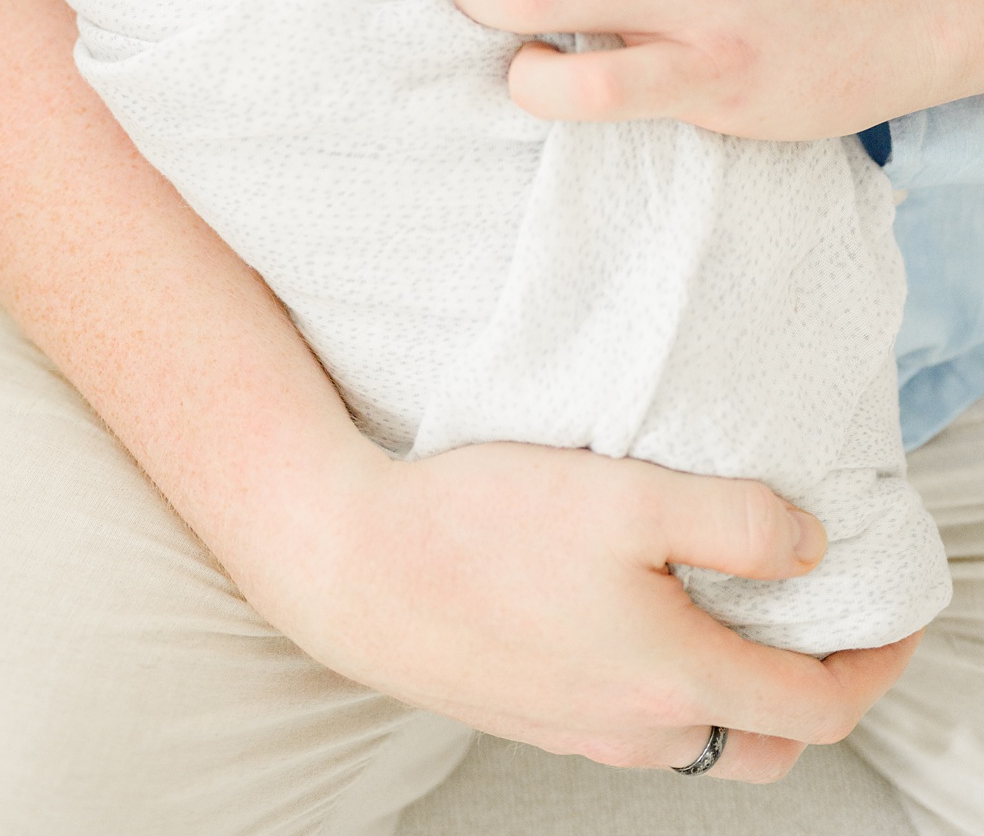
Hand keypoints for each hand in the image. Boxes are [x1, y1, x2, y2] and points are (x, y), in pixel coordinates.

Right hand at [239, 437, 917, 782]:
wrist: (341, 565)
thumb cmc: (473, 525)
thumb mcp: (623, 493)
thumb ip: (737, 521)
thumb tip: (810, 550)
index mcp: (678, 680)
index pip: (824, 703)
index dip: (879, 660)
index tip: (893, 611)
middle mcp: (638, 728)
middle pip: (769, 741)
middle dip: (814, 689)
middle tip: (819, 620)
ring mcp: (578, 731)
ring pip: (698, 736)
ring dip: (736, 689)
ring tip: (725, 611)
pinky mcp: (527, 714)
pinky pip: (630, 721)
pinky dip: (666, 685)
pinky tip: (629, 616)